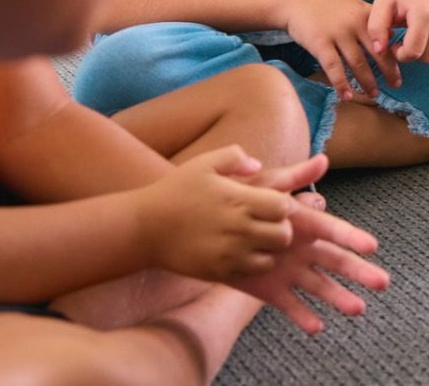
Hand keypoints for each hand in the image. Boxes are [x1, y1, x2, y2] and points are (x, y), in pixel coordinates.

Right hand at [131, 146, 301, 284]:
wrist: (144, 227)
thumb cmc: (175, 190)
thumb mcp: (203, 163)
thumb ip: (234, 157)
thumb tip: (257, 165)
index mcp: (239, 200)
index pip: (284, 206)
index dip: (282, 205)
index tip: (270, 203)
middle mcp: (238, 228)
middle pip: (283, 235)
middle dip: (281, 228)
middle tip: (267, 224)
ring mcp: (229, 253)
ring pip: (272, 257)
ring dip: (269, 249)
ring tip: (256, 240)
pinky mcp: (219, 271)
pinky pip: (252, 273)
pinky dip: (253, 264)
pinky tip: (241, 253)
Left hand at [229, 154, 390, 333]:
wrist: (200, 228)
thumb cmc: (238, 201)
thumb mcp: (265, 186)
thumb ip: (293, 176)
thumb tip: (323, 159)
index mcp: (303, 224)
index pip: (333, 231)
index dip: (352, 238)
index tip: (372, 246)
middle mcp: (302, 249)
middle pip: (335, 262)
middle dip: (359, 272)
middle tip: (383, 282)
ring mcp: (288, 271)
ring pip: (318, 286)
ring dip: (339, 297)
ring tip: (358, 309)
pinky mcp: (269, 290)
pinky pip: (289, 304)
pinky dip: (302, 316)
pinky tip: (317, 327)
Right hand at [286, 0, 400, 97]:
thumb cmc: (324, 1)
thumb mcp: (351, 2)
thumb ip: (368, 17)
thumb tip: (389, 32)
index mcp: (365, 14)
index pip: (387, 37)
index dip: (396, 53)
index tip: (402, 67)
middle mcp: (355, 24)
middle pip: (377, 52)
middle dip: (388, 71)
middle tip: (396, 85)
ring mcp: (338, 34)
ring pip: (358, 63)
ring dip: (367, 81)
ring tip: (373, 94)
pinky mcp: (320, 43)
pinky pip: (334, 68)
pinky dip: (342, 84)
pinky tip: (347, 96)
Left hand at [369, 0, 428, 65]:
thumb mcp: (382, 3)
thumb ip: (376, 28)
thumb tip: (379, 51)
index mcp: (424, 14)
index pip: (414, 52)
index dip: (401, 55)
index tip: (394, 44)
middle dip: (413, 54)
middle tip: (403, 41)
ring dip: (426, 50)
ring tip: (415, 35)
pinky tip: (427, 30)